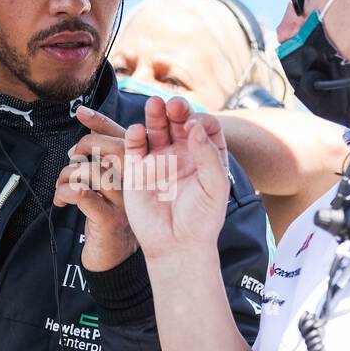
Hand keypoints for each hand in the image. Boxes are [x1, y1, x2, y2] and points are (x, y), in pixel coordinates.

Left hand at [53, 105, 135, 270]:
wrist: (113, 258)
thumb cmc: (108, 214)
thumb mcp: (105, 181)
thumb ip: (99, 151)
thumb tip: (84, 116)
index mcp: (138, 169)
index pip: (121, 136)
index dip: (100, 122)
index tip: (81, 112)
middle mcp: (137, 183)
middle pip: (109, 149)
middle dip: (82, 148)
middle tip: (71, 159)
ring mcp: (125, 201)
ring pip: (92, 171)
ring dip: (67, 175)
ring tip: (62, 187)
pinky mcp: (109, 218)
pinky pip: (82, 195)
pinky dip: (65, 193)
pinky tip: (62, 201)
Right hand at [121, 96, 229, 260]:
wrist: (176, 246)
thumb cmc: (202, 220)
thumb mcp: (215, 187)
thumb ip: (207, 156)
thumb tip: (195, 126)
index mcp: (205, 155)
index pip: (205, 127)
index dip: (200, 121)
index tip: (194, 126)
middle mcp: (182, 153)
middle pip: (178, 122)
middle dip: (176, 110)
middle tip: (173, 106)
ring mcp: (159, 159)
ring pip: (156, 128)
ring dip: (154, 114)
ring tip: (154, 105)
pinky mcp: (137, 170)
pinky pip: (134, 146)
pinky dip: (135, 135)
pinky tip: (138, 130)